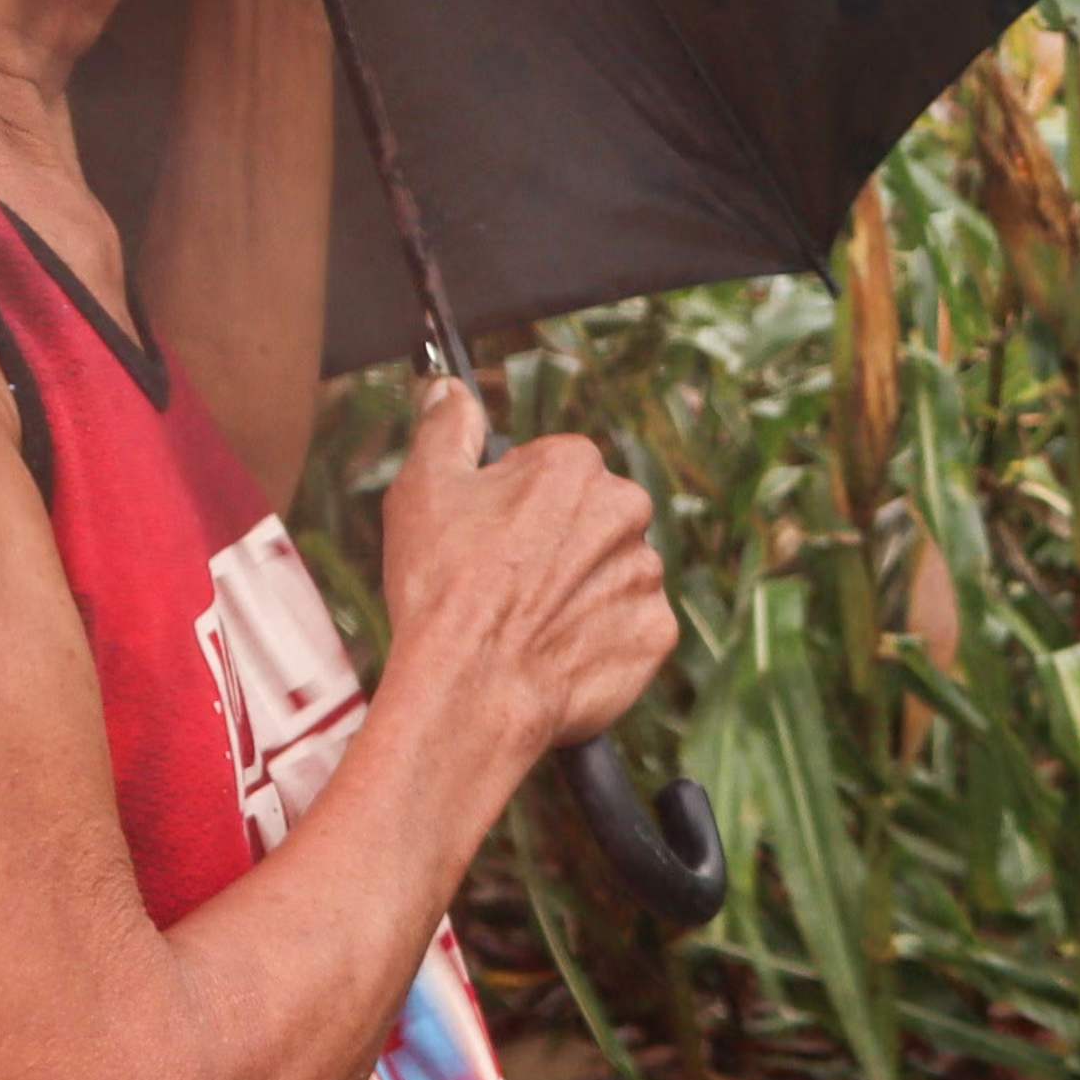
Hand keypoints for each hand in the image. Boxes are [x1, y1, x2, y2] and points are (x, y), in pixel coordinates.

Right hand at [375, 382, 670, 774]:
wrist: (471, 690)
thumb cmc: (442, 588)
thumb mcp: (423, 489)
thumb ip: (446, 428)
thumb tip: (451, 389)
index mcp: (575, 465)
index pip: (551, 471)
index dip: (512, 506)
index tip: (487, 540)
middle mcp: (627, 510)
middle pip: (590, 521)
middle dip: (554, 547)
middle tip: (504, 586)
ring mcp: (647, 576)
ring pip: (612, 576)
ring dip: (578, 595)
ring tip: (526, 627)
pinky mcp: (656, 635)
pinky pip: (628, 631)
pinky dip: (598, 643)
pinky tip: (555, 656)